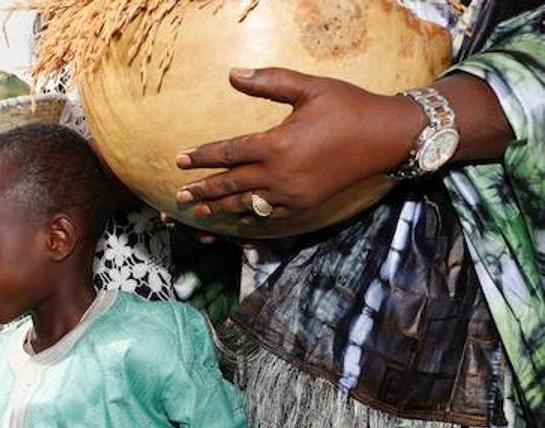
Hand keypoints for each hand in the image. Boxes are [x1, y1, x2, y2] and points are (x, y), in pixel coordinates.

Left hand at [175, 67, 423, 221]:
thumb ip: (269, 83)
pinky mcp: (304, 206)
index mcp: (277, 145)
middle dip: (202, 189)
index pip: (229, 152)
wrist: (386, 137)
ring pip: (246, 204)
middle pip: (231, 184)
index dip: (202, 156)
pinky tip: (234, 218)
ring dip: (219, 207)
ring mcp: (292, 195)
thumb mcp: (309, 88)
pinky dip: (248, 218)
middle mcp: (280, 175)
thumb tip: (233, 74)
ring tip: (197, 210)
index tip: (180, 158)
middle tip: (178, 195)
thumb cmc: (349, 106)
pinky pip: (268, 216)